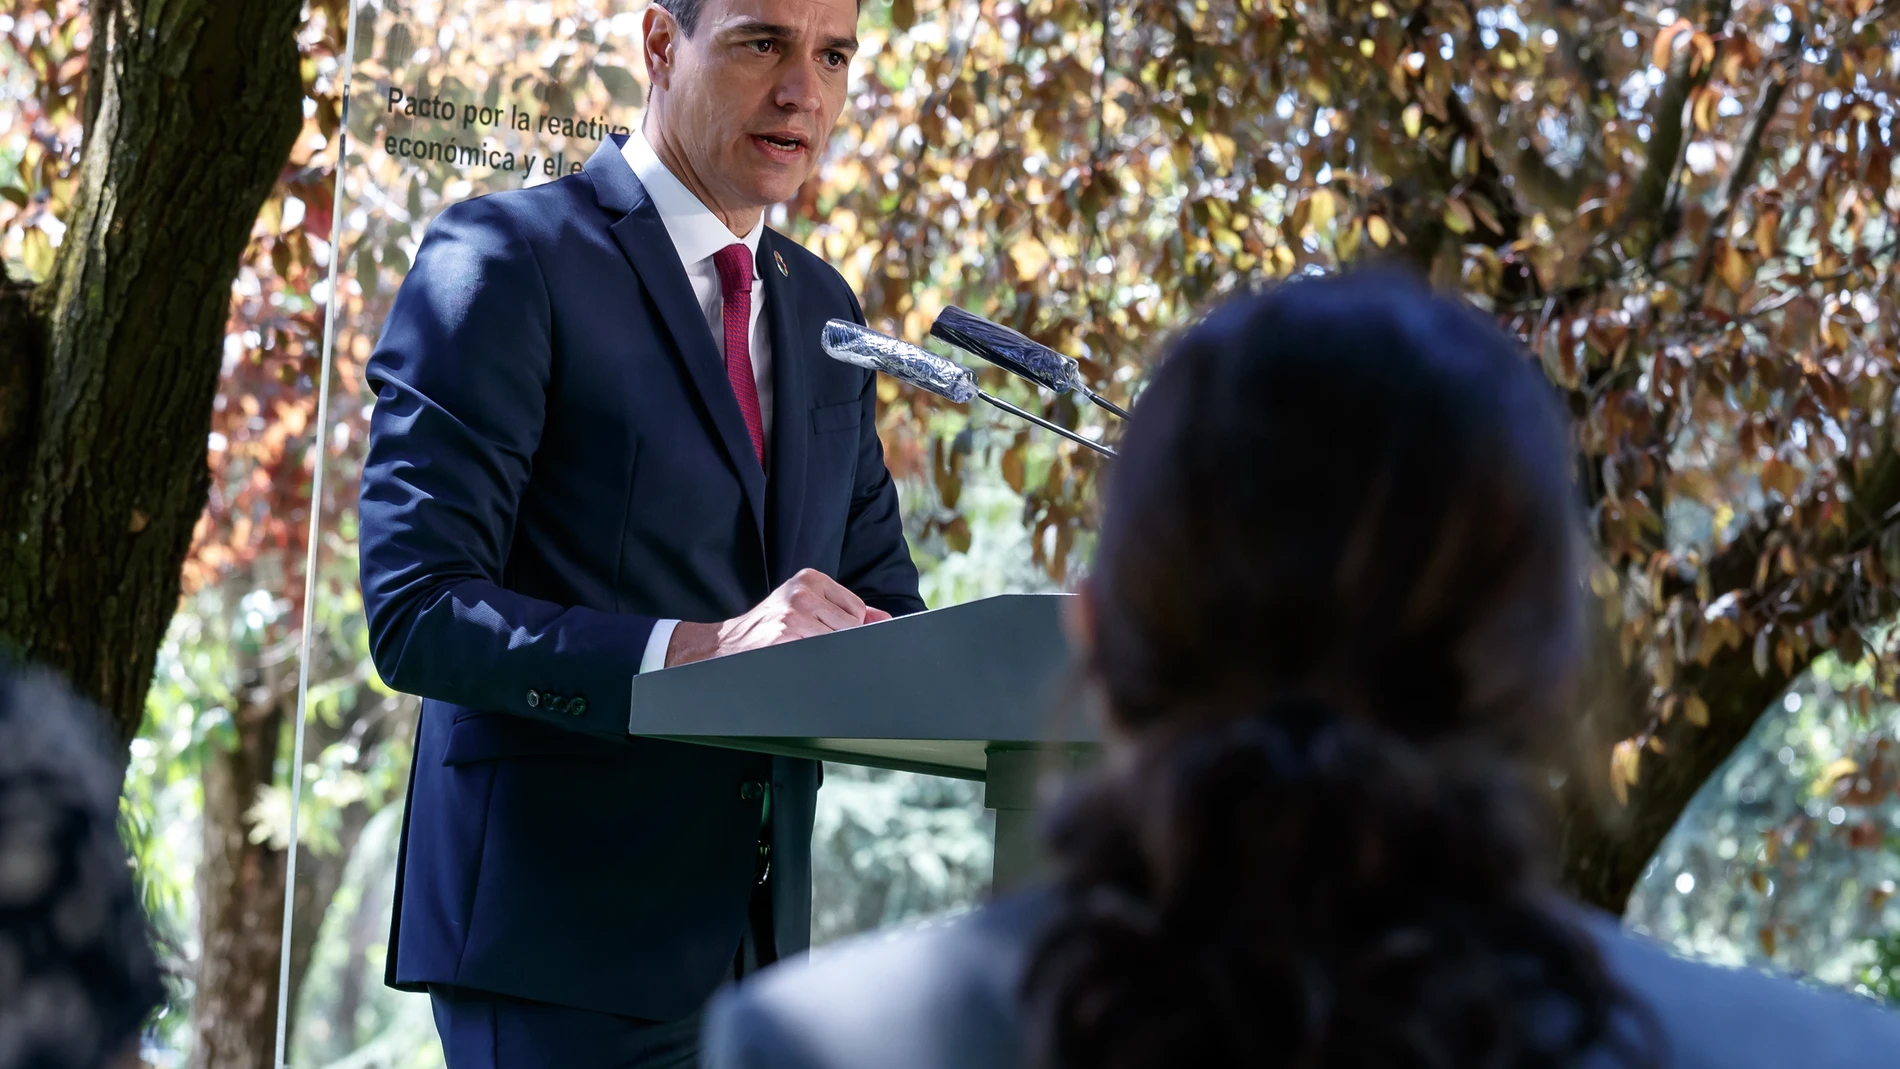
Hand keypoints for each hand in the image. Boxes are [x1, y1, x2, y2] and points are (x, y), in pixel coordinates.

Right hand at [666, 569, 890, 666]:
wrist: (724, 646)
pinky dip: (818, 665)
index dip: (846, 629)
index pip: (857, 610)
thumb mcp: (804, 606)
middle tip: (807, 644)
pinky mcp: (786, 639)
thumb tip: (885, 620)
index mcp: (809, 579)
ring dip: (826, 656)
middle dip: (838, 643)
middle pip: (852, 628)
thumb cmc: (769, 628)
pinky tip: (794, 660)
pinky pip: (823, 658)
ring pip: (839, 644)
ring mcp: (794, 616)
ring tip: (798, 651)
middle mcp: (802, 593)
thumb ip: (846, 610)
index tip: (822, 633)